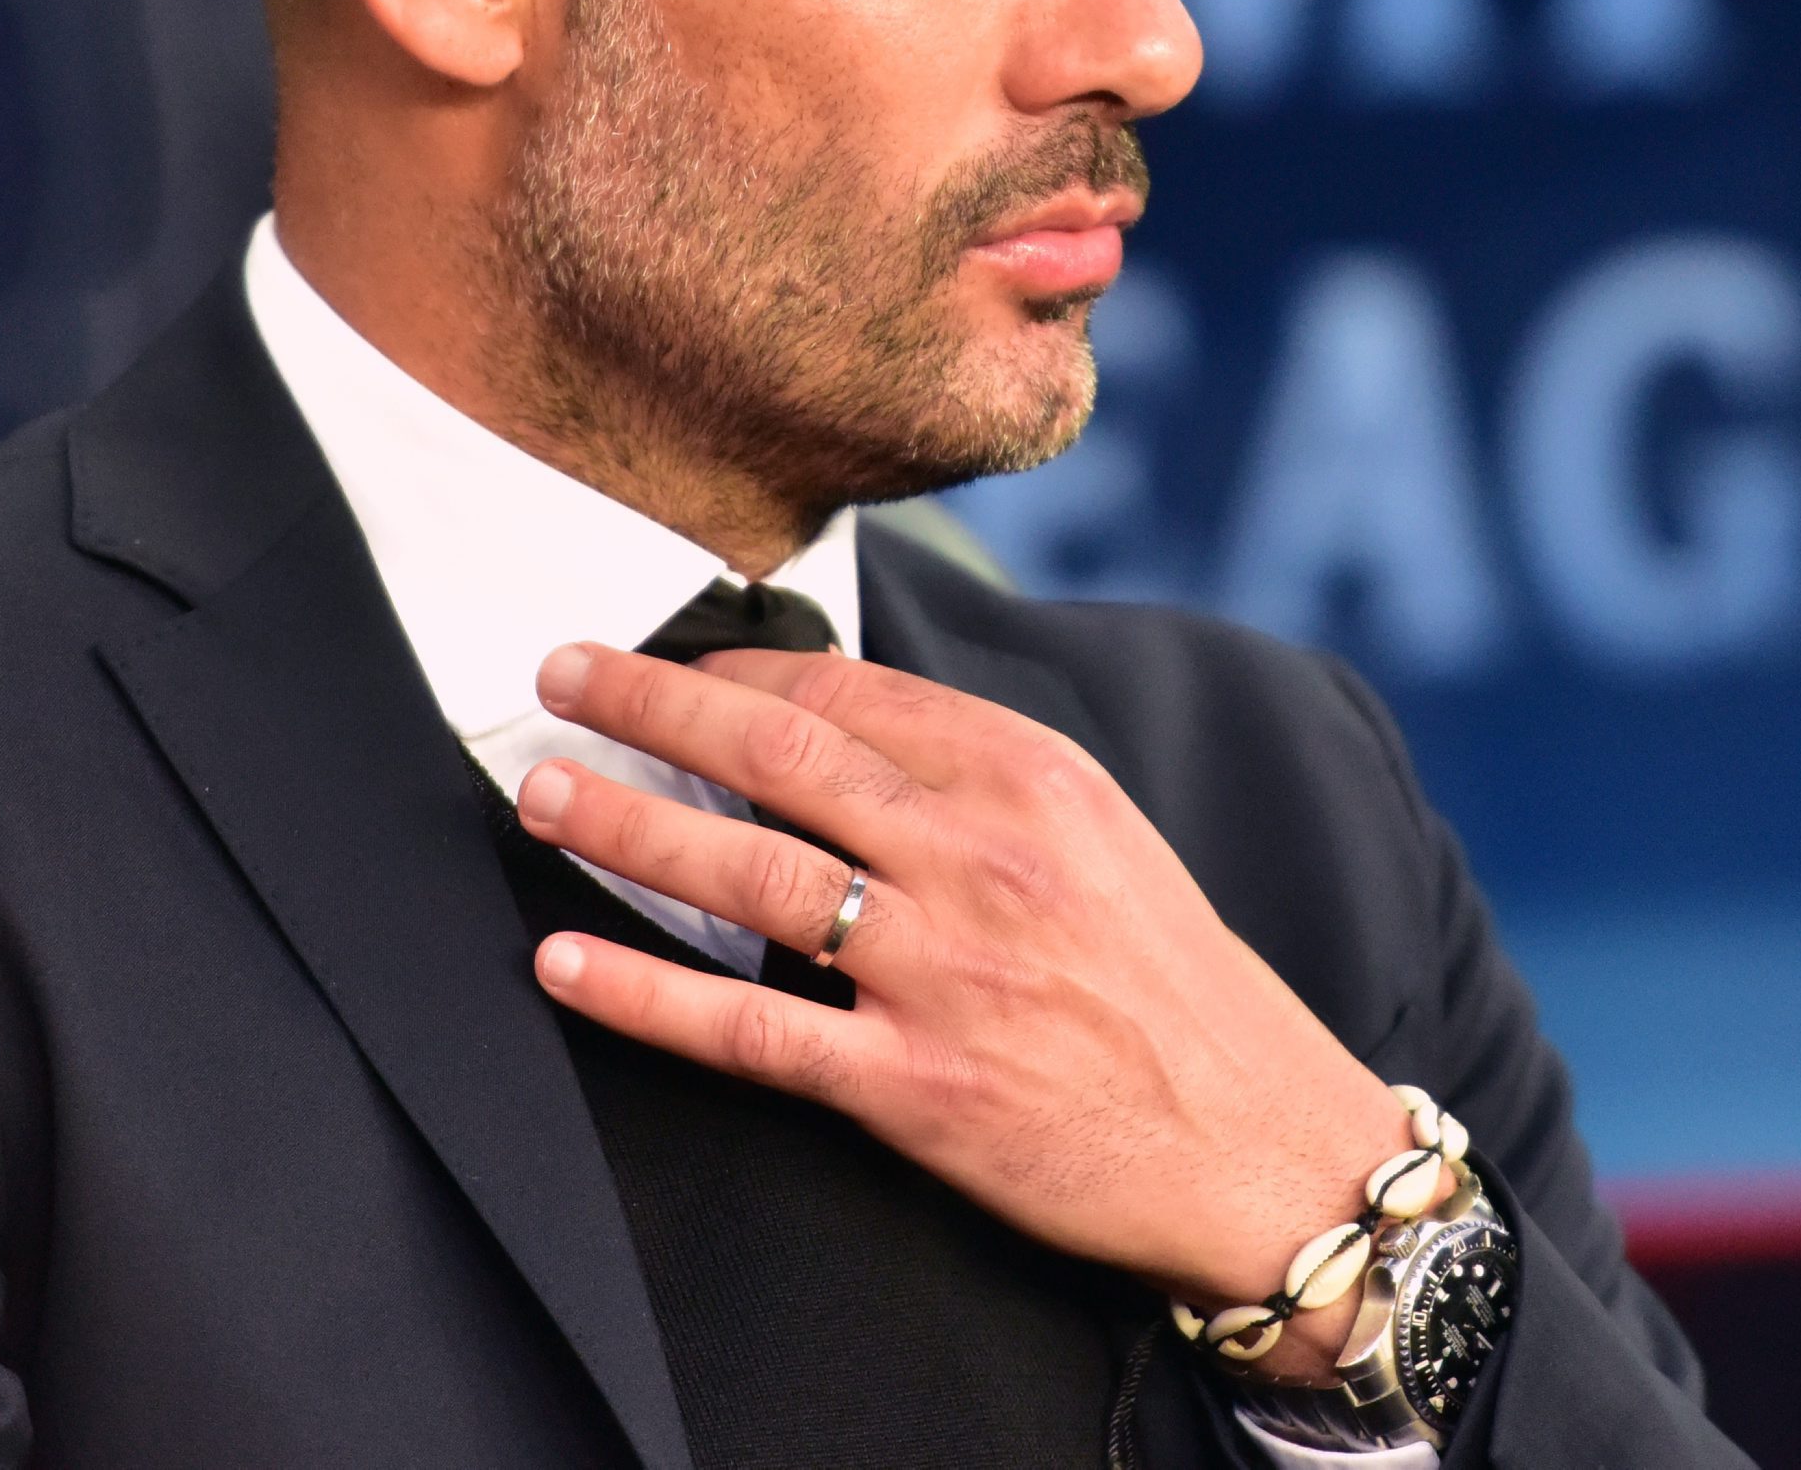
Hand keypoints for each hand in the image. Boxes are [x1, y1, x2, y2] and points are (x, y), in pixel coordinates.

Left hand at [511, 641, 1410, 1375]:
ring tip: (542, 795)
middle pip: (778, 752)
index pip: (848, 689)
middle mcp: (981, 856)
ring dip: (624, 823)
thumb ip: (982, 780)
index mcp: (1032, 777)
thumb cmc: (1174, 987)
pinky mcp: (912, 1085)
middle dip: (649, 705)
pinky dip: (642, 991)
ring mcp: (942, 971)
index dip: (733, 667)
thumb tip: (843, 730)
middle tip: (559, 678)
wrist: (1258, 1142)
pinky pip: (748, 1024)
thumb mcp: (1102, 835)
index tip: (659, 657)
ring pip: (746, 870)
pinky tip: (565, 960)